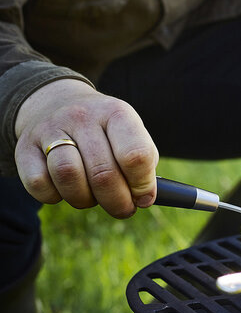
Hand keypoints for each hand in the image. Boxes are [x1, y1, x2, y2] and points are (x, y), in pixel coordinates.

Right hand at [14, 79, 158, 217]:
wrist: (57, 103)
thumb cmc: (104, 130)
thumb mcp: (129, 133)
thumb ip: (142, 163)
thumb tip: (144, 198)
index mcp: (116, 112)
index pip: (135, 154)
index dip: (142, 183)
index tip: (144, 198)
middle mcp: (83, 116)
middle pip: (102, 172)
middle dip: (117, 201)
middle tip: (123, 209)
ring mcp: (50, 129)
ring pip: (68, 176)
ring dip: (84, 199)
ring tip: (92, 198)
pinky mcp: (24, 147)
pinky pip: (38, 184)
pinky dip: (53, 197)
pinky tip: (64, 190)